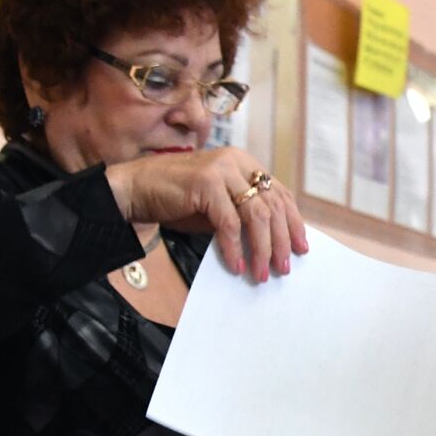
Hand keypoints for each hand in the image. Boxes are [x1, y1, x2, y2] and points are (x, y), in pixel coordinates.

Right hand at [105, 147, 307, 281]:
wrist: (134, 189)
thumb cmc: (177, 200)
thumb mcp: (218, 207)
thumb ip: (244, 215)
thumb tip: (274, 244)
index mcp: (245, 163)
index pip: (280, 194)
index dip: (293, 222)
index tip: (301, 248)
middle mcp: (237, 162)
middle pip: (273, 205)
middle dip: (281, 241)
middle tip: (284, 267)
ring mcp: (221, 170)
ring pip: (256, 214)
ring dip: (262, 248)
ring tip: (262, 273)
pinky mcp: (205, 182)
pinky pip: (229, 223)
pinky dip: (234, 247)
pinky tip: (236, 265)